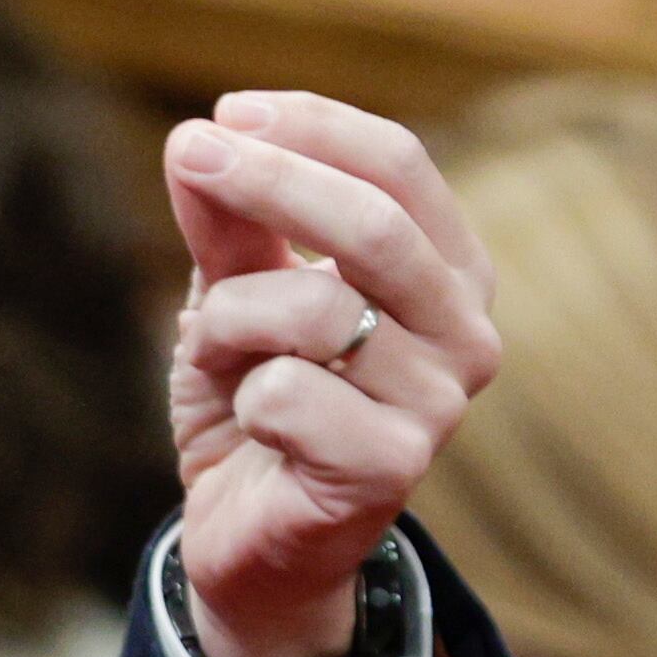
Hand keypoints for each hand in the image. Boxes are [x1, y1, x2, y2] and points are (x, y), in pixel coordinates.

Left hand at [163, 93, 500, 656]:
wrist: (254, 541)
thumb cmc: (261, 405)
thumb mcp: (236, 296)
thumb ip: (229, 222)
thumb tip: (194, 139)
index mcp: (450, 274)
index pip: (400, 167)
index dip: (312, 127)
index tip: (225, 115)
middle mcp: (466, 335)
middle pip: (375, 224)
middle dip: (269, 178)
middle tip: (190, 153)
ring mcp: (438, 407)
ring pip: (317, 310)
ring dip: (231, 316)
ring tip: (216, 351)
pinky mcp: (390, 470)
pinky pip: (287, 393)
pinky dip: (239, 395)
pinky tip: (250, 426)